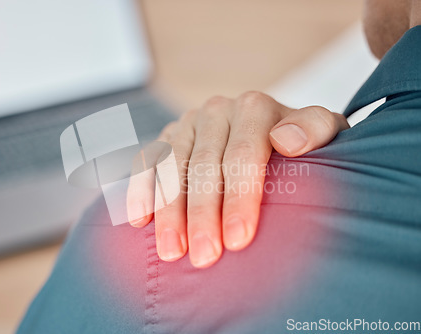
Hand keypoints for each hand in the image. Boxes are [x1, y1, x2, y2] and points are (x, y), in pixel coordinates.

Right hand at [127, 91, 348, 267]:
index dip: (240, 199)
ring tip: (170, 251)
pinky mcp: (168, 136)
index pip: (243, 155)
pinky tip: (139, 220)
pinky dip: (140, 189)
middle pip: (204, 165)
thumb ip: (316, 128)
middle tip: (203, 258)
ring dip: (168, 211)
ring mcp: (188, 123)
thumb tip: (287, 141)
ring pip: (171, 166)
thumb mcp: (325, 132)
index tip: (239, 241)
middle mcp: (218, 111)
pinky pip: (148, 161)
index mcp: (255, 108)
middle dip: (202, 215)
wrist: (272, 128)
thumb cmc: (302, 146)